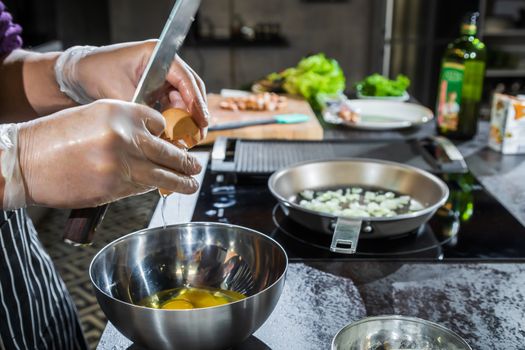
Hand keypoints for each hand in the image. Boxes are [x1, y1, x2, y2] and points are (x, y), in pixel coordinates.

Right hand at [17, 100, 200, 208]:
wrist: (26, 161)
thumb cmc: (57, 137)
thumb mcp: (95, 116)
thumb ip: (127, 125)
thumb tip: (156, 140)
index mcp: (120, 112)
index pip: (159, 124)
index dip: (168, 135)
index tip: (174, 142)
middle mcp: (125, 136)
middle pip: (168, 151)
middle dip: (186, 162)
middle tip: (196, 166)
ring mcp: (122, 165)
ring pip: (163, 175)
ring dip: (182, 181)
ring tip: (191, 183)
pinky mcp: (115, 189)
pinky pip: (142, 189)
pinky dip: (153, 188)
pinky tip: (161, 189)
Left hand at [73, 40, 208, 137]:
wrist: (78, 74)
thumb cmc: (94, 71)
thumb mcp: (117, 90)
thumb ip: (139, 109)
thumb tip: (158, 131)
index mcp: (156, 54)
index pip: (185, 78)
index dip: (196, 101)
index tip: (201, 120)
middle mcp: (163, 65)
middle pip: (190, 89)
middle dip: (196, 113)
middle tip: (198, 133)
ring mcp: (161, 78)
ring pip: (184, 100)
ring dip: (187, 119)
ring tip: (187, 138)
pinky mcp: (156, 91)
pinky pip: (172, 106)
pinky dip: (175, 120)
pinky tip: (174, 134)